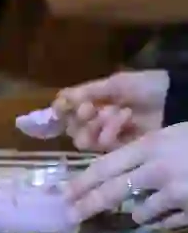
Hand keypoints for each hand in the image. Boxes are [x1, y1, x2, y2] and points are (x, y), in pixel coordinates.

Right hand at [54, 70, 168, 151]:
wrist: (174, 101)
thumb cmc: (145, 87)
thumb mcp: (115, 83)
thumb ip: (86, 92)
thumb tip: (59, 99)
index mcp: (92, 102)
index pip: (65, 110)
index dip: (62, 110)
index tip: (66, 105)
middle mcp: (95, 120)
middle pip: (70, 128)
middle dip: (80, 117)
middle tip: (90, 109)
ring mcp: (107, 136)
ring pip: (82, 140)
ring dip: (96, 125)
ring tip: (115, 113)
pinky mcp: (119, 149)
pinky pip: (103, 145)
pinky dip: (111, 131)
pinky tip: (125, 119)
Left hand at [66, 123, 187, 227]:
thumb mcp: (172, 134)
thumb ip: (145, 150)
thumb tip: (120, 166)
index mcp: (149, 146)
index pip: (104, 166)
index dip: (82, 182)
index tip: (64, 194)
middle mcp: (156, 171)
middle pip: (112, 192)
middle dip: (87, 206)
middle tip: (71, 217)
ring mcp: (175, 193)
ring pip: (139, 214)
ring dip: (138, 214)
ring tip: (144, 210)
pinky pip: (165, 224)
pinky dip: (162, 221)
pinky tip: (167, 215)